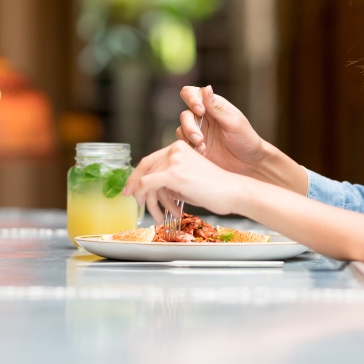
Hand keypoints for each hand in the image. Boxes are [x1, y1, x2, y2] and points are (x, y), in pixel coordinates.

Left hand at [122, 141, 246, 223]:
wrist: (233, 192)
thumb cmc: (215, 189)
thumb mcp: (186, 180)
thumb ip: (168, 179)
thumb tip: (150, 188)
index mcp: (179, 147)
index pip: (150, 160)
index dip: (136, 176)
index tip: (130, 189)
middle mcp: (174, 149)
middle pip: (145, 169)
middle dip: (137, 188)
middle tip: (133, 202)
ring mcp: (174, 160)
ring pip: (147, 181)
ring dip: (150, 202)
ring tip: (159, 216)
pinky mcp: (174, 174)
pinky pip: (148, 185)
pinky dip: (147, 199)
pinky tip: (157, 212)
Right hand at [176, 85, 265, 175]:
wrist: (249, 163)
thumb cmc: (246, 139)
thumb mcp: (233, 122)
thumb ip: (217, 107)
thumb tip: (206, 87)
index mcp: (212, 105)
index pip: (192, 94)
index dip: (191, 99)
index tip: (200, 111)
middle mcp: (202, 117)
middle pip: (185, 114)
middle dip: (189, 126)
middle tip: (199, 139)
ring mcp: (198, 132)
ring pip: (182, 129)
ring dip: (189, 138)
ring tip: (203, 147)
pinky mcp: (195, 146)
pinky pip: (184, 144)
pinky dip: (191, 148)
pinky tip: (203, 153)